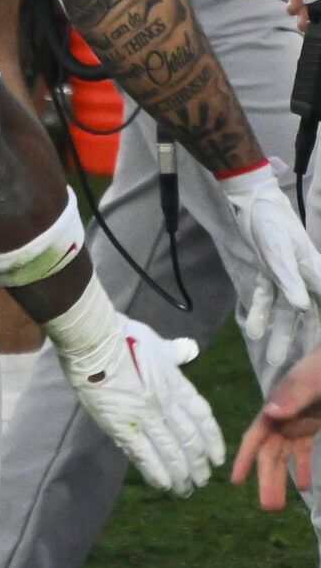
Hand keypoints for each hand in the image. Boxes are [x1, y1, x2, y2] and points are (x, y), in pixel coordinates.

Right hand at [57, 317, 224, 495]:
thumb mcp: (157, 342)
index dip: (213, 440)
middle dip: (198, 463)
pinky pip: (144, 454)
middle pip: (189, 440)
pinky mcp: (122, 425)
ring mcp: (145, 416)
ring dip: (180, 473)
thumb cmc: (122, 335)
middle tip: (202, 480)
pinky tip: (163, 485)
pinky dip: (156, 471)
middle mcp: (167, 403)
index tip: (217, 457)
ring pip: (171, 451)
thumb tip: (190, 349)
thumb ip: (175, 352)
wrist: (93, 339)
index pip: (202, 417)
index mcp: (176, 384)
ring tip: (185, 489)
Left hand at [221, 162, 320, 367]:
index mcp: (315, 274)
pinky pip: (266, 297)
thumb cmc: (272, 222)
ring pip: (285, 311)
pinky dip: (260, 312)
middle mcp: (304, 278)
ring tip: (272, 358)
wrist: (252, 200)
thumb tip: (301, 307)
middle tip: (299, 367)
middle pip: (309, 315)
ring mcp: (285, 276)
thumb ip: (290, 277)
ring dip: (280, 333)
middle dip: (305, 340)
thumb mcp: (280, 250)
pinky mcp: (268, 271)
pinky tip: (254, 330)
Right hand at [233, 344, 320, 508]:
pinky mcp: (309, 425)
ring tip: (279, 505)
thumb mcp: (310, 383)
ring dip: (281, 478)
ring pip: (283, 456)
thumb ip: (291, 397)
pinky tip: (305, 486)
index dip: (244, 459)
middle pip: (269, 453)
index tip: (236, 480)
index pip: (254, 438)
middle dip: (267, 479)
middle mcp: (280, 419)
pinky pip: (301, 450)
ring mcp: (295, 423)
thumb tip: (268, 413)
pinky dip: (301, 468)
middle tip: (269, 508)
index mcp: (275, 409)